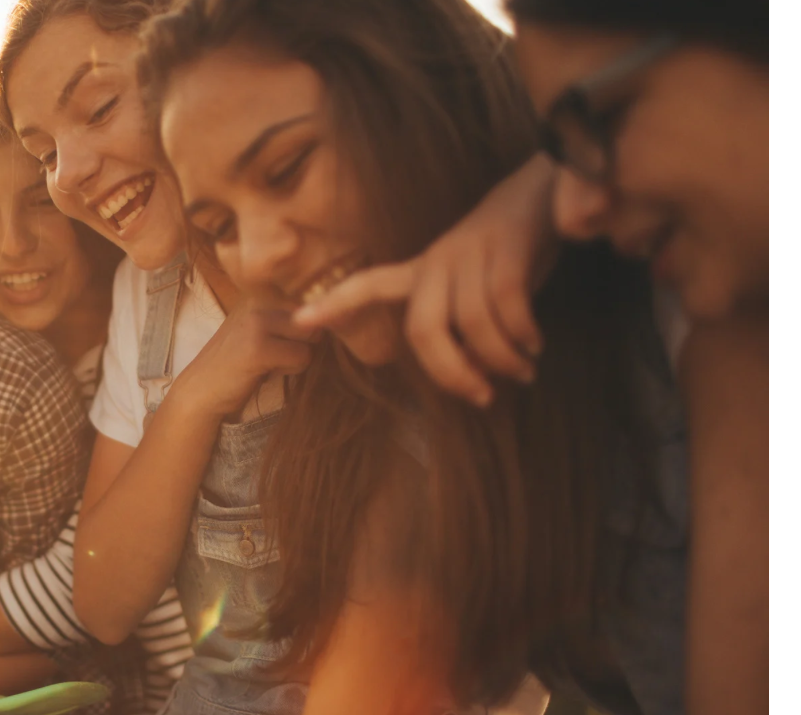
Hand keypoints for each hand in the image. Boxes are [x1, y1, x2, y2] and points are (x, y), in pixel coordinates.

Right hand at [171, 298, 315, 420]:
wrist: (202, 388)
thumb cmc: (238, 360)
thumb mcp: (263, 328)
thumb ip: (291, 314)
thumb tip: (339, 312)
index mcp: (260, 289)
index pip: (311, 294)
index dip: (311, 319)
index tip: (292, 335)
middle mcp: (258, 298)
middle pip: (316, 316)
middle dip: (305, 339)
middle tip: (277, 352)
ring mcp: (257, 321)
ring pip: (312, 336)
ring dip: (299, 356)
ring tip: (270, 362)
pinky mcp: (258, 347)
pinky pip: (302, 357)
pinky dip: (291, 370)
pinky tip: (265, 371)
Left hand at [294, 154, 558, 406]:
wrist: (546, 189)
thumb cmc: (507, 248)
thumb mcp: (475, 283)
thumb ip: (464, 325)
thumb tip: (476, 373)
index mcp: (421, 270)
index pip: (369, 284)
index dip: (335, 303)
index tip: (298, 321)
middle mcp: (437, 261)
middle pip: (422, 329)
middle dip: (449, 372)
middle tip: (480, 396)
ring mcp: (470, 254)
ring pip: (471, 323)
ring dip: (500, 358)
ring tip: (523, 372)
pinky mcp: (506, 250)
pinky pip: (507, 305)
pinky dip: (521, 334)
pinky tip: (534, 346)